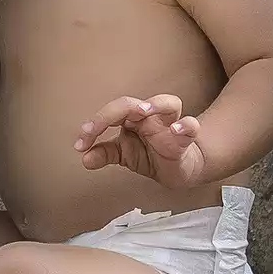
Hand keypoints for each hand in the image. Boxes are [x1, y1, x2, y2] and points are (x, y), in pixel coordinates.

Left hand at [75, 94, 207, 187]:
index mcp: (131, 119)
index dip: (95, 124)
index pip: (111, 112)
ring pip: (169, 103)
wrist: (178, 170)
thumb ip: (104, 154)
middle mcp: (151, 116)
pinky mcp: (186, 140)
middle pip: (132, 103)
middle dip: (112, 113)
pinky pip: (191, 126)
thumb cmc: (150, 154)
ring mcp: (170, 125)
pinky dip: (186, 126)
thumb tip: (85, 159)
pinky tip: (176, 130)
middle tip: (96, 128)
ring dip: (155, 104)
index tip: (81, 144)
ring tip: (142, 111)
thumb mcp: (123, 154)